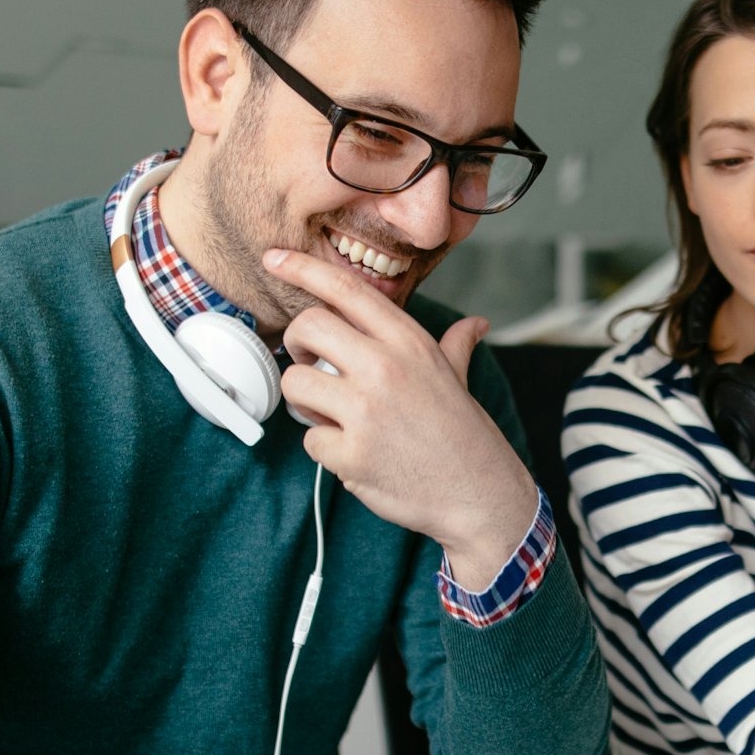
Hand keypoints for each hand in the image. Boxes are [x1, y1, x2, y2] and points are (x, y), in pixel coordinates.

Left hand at [262, 247, 536, 581]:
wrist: (480, 495)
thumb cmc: (465, 435)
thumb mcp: (458, 379)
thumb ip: (454, 346)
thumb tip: (475, 325)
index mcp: (409, 343)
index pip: (346, 290)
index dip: (303, 268)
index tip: (274, 259)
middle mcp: (386, 368)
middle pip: (307, 328)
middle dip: (296, 346)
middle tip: (310, 366)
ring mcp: (367, 411)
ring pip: (295, 384)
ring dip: (304, 402)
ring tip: (332, 415)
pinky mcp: (352, 454)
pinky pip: (309, 438)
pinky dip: (325, 448)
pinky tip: (353, 453)